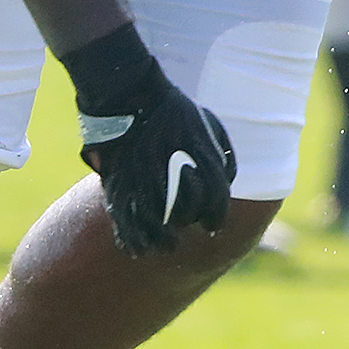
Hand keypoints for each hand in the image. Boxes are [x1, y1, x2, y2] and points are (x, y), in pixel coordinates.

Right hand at [78, 78, 236, 256]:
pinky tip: (138, 250)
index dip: (216, 218)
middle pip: (188, 214)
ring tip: (166, 246)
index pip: (217, 201)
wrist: (132, 97)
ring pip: (158, 227)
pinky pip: (127, 223)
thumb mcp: (209, 125)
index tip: (212, 226)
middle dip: (188, 222)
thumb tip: (228, 179)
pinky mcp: (121, 186)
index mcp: (203, 160)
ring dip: (162, 242)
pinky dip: (132, 241)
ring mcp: (149, 182)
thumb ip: (222, 154)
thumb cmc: (174, 111)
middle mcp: (178, 175)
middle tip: (185, 226)